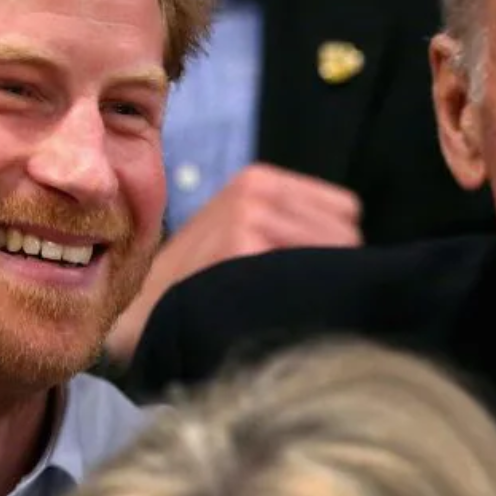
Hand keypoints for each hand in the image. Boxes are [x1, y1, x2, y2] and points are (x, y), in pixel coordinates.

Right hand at [106, 163, 361, 361]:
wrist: (138, 317)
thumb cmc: (197, 284)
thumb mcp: (238, 232)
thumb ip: (289, 228)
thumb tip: (357, 253)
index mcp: (261, 178)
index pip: (347, 213)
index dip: (331, 252)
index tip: (297, 275)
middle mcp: (256, 188)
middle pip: (346, 237)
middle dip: (327, 270)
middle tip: (286, 297)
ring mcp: (248, 215)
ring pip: (331, 260)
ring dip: (315, 290)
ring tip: (274, 306)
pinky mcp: (240, 244)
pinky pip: (306, 277)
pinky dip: (298, 302)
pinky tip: (267, 313)